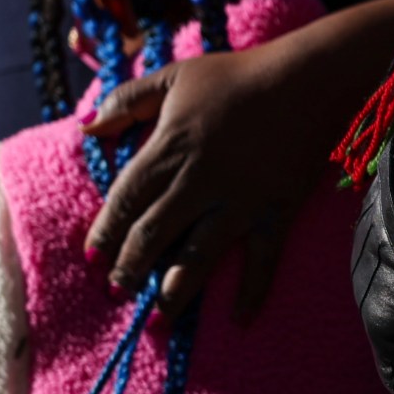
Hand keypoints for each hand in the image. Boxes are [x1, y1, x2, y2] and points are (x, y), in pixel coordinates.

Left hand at [84, 0, 393, 318]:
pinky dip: (253, 290)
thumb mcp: (173, 75)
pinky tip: (239, 318)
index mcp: (169, 148)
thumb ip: (126, 100)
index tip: (92, 256)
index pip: (126, 199)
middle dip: (131, 267)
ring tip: (159, 317)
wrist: (306, 80)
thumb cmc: (236, 76)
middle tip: (119, 291)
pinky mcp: (275, 212)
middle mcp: (198, 182)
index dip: (105, 230)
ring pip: (197, 255)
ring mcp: (238, 202)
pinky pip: (262, 259)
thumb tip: (86, 125)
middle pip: (154, 234)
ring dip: (175, 290)